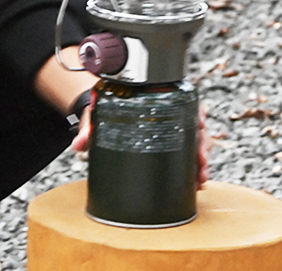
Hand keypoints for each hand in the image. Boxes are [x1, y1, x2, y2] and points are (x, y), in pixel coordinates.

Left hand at [71, 99, 210, 185]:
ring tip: (200, 178)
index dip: (196, 112)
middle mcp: (166, 112)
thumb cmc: (101, 110)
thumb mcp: (96, 115)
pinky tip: (195, 182)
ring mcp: (169, 129)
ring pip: (194, 141)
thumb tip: (79, 144)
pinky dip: (191, 168)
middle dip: (202, 144)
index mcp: (153, 98)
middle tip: (201, 161)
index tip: (201, 123)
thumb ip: (89, 128)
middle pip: (193, 124)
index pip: (183, 100)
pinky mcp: (167, 144)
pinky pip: (185, 154)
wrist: (98, 116)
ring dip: (200, 160)